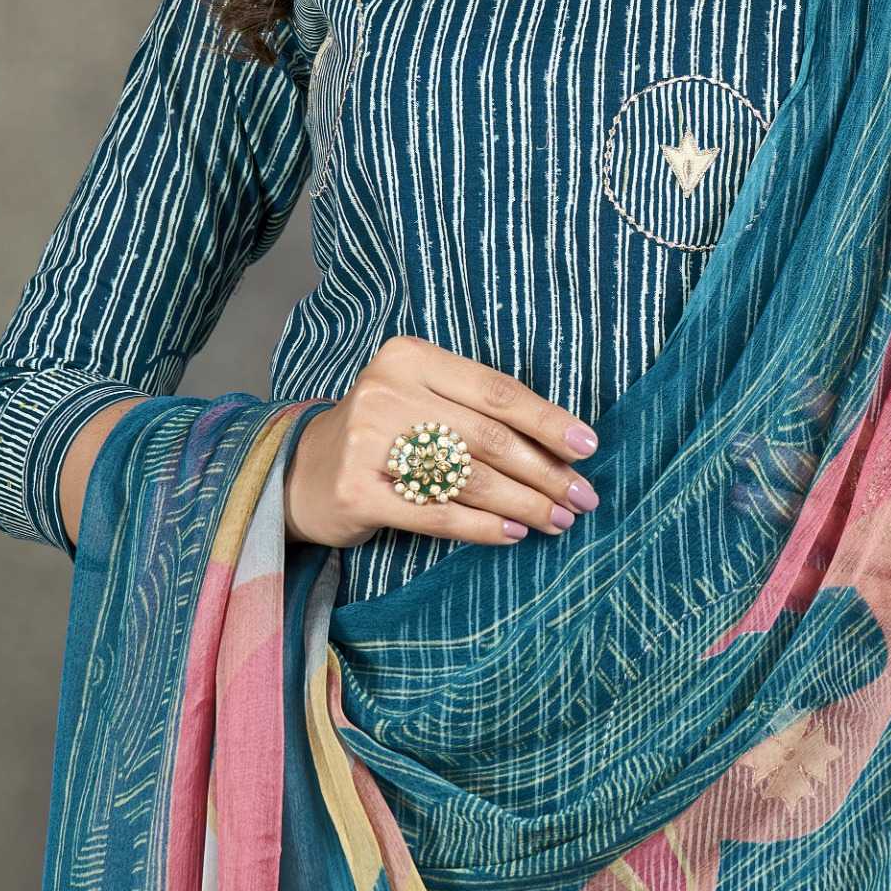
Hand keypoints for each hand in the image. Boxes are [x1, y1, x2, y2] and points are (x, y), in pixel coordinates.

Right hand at [283, 336, 599, 549]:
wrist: (302, 473)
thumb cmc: (385, 435)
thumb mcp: (424, 401)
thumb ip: (479, 413)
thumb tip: (564, 449)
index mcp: (411, 357)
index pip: (497, 390)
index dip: (548, 421)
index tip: (588, 447)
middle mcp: (387, 392)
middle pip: (488, 437)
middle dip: (544, 471)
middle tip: (582, 497)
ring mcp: (368, 441)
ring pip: (468, 477)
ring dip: (524, 504)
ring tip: (558, 519)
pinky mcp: (358, 491)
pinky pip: (438, 513)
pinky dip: (483, 526)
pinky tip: (514, 533)